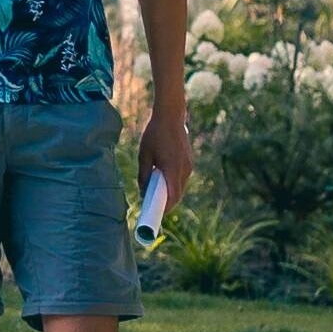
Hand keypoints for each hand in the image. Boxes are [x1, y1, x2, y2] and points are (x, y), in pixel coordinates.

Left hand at [141, 90, 194, 216]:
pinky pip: (182, 178)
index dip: (165, 208)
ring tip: (156, 195)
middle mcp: (184, 169)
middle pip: (177, 194)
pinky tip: (163, 181)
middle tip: (153, 208)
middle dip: (166, 203)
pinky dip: (174, 183)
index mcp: (172, 169)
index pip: (172, 196)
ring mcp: (189, 165)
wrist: (171, 116)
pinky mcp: (189, 161)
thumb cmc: (154, 134)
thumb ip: (143, 175)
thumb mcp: (144, 155)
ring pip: (181, 187)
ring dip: (170, 193)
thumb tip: (142, 192)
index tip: (157, 215)